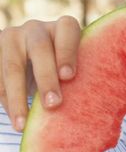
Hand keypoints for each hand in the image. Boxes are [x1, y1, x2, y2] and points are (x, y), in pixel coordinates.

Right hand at [0, 16, 80, 130]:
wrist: (31, 62)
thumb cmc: (63, 69)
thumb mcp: (72, 68)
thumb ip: (77, 77)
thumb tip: (90, 109)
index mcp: (62, 27)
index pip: (68, 29)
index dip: (68, 52)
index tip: (69, 77)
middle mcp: (36, 28)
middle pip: (40, 49)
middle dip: (46, 78)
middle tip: (53, 104)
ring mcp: (12, 37)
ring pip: (12, 66)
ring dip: (17, 97)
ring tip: (23, 124)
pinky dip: (6, 101)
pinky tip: (16, 120)